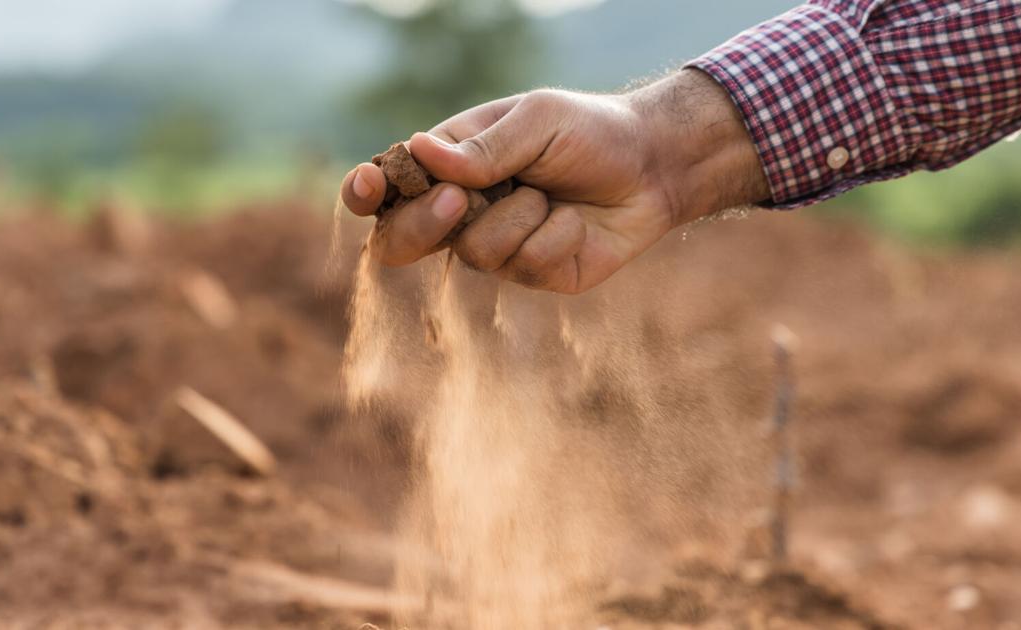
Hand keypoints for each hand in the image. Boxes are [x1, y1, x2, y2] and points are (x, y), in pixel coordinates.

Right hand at [340, 70, 769, 293]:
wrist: (655, 167)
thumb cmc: (590, 132)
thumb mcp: (538, 121)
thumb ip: (484, 147)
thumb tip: (420, 153)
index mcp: (451, 164)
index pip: (389, 186)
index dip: (367, 192)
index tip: (366, 187)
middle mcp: (463, 211)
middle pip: (402, 239)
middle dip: (425, 224)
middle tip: (459, 202)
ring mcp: (496, 248)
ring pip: (473, 254)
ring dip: (519, 218)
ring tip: (552, 195)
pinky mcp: (533, 274)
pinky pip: (525, 265)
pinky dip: (556, 236)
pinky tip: (575, 221)